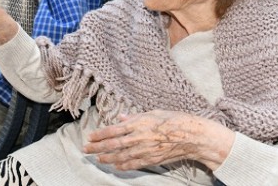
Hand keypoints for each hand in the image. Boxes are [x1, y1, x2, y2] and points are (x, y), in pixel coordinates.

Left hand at [83, 110, 235, 170]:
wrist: (191, 136)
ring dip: (107, 158)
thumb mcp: (153, 112)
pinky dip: (122, 166)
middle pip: (113, 144)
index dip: (99, 134)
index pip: (113, 130)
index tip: (90, 136)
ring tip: (97, 158)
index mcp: (138, 123)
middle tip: (86, 149)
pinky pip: (133, 164)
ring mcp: (144, 150)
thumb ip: (135, 116)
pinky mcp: (151, 159)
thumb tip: (121, 117)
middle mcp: (138, 137)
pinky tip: (115, 166)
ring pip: (120, 156)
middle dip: (97, 147)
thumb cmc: (174, 120)